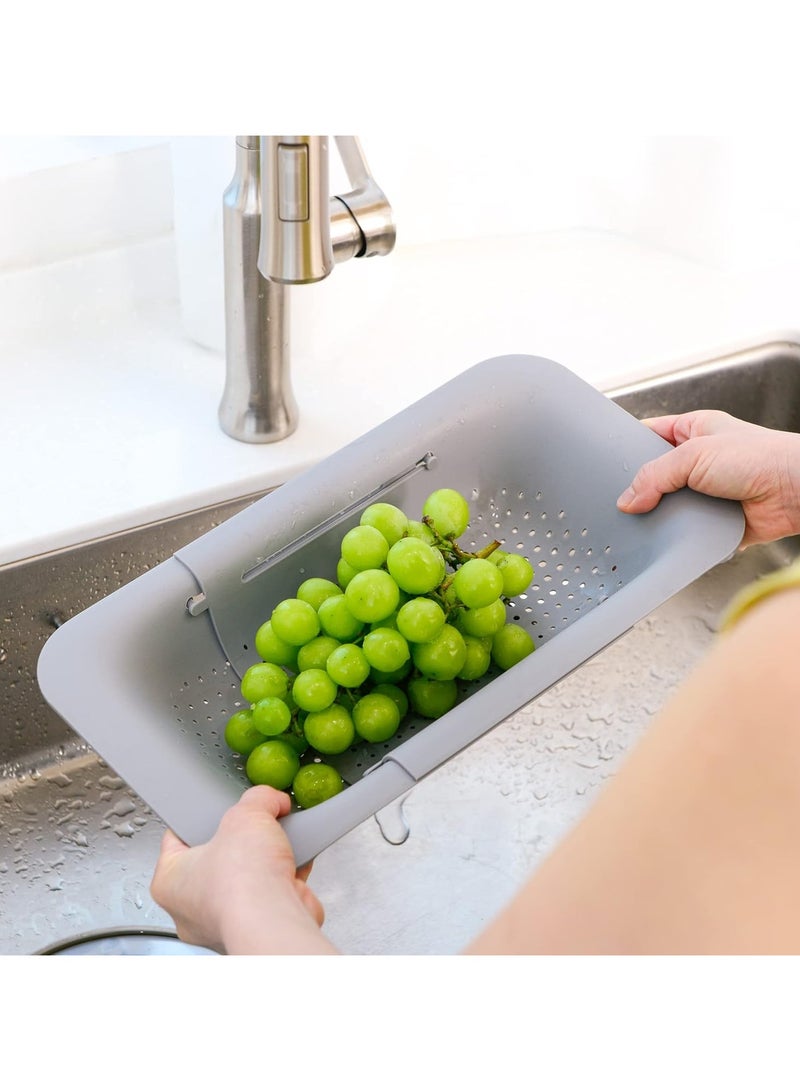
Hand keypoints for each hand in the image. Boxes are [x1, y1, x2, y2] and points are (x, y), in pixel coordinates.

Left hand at [150, 785, 337, 954]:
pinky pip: (271, 894)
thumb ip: (257, 799)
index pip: (177, 839)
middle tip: (252, 827)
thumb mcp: (246, 814)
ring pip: (247, 879)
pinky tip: (295, 862)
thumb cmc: (241, 883)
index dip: (199, 818)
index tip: (215, 810)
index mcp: (169, 882)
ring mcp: (225, 922)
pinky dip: (286, 878)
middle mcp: (192, 909)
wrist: (275, 921)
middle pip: (218, 858)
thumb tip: (269, 798)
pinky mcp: (258, 928)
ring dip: (266, 861)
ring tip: (277, 843)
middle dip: (241, 841)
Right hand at [616, 410, 799, 546]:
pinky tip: (673, 538)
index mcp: (694, 430)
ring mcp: (707, 492)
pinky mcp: (716, 521)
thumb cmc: (762, 457)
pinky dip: (681, 537)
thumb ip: (655, 475)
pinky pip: (688, 531)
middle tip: (627, 500)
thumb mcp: (694, 455)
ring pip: (669, 507)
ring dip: (663, 516)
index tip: (608, 463)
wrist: (796, 492)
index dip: (629, 447)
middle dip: (643, 489)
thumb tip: (628, 498)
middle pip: (655, 476)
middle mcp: (700, 460)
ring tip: (649, 521)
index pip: (649, 434)